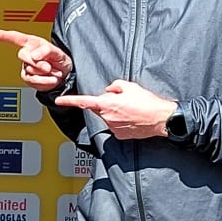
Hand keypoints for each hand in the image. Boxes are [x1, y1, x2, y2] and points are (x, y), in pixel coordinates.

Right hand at [0, 28, 71, 90]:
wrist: (65, 77)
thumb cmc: (61, 61)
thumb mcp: (58, 52)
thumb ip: (47, 50)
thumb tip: (34, 54)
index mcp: (33, 44)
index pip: (15, 38)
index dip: (2, 36)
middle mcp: (28, 54)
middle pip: (23, 55)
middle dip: (37, 62)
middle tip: (49, 66)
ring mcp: (27, 67)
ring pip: (29, 70)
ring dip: (44, 74)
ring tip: (52, 72)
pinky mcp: (28, 78)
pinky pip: (32, 81)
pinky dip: (43, 82)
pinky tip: (50, 79)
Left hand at [54, 79, 177, 139]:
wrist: (161, 119)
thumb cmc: (148, 103)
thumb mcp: (131, 86)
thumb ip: (115, 86)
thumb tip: (109, 90)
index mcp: (107, 103)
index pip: (83, 102)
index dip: (69, 101)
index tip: (59, 101)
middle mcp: (107, 117)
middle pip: (99, 108)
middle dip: (106, 102)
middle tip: (123, 100)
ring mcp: (113, 127)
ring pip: (108, 116)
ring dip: (115, 112)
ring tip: (131, 109)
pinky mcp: (119, 135)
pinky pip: (115, 125)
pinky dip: (121, 121)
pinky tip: (132, 118)